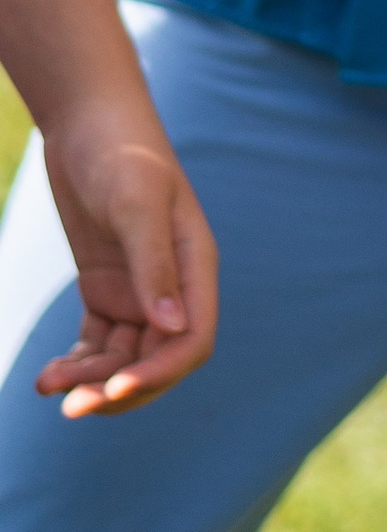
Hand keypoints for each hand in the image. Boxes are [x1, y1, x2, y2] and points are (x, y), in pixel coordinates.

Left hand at [33, 94, 216, 415]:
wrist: (88, 123)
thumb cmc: (121, 153)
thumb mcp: (136, 203)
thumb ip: (154, 263)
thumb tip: (172, 326)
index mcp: (195, 267)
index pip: (192, 341)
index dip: (160, 373)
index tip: (115, 390)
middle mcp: (171, 286)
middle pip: (156, 361)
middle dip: (119, 390)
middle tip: (72, 408)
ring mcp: (138, 290)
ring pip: (122, 358)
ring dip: (91, 382)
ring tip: (47, 386)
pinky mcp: (105, 289)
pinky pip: (97, 344)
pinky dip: (76, 365)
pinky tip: (46, 375)